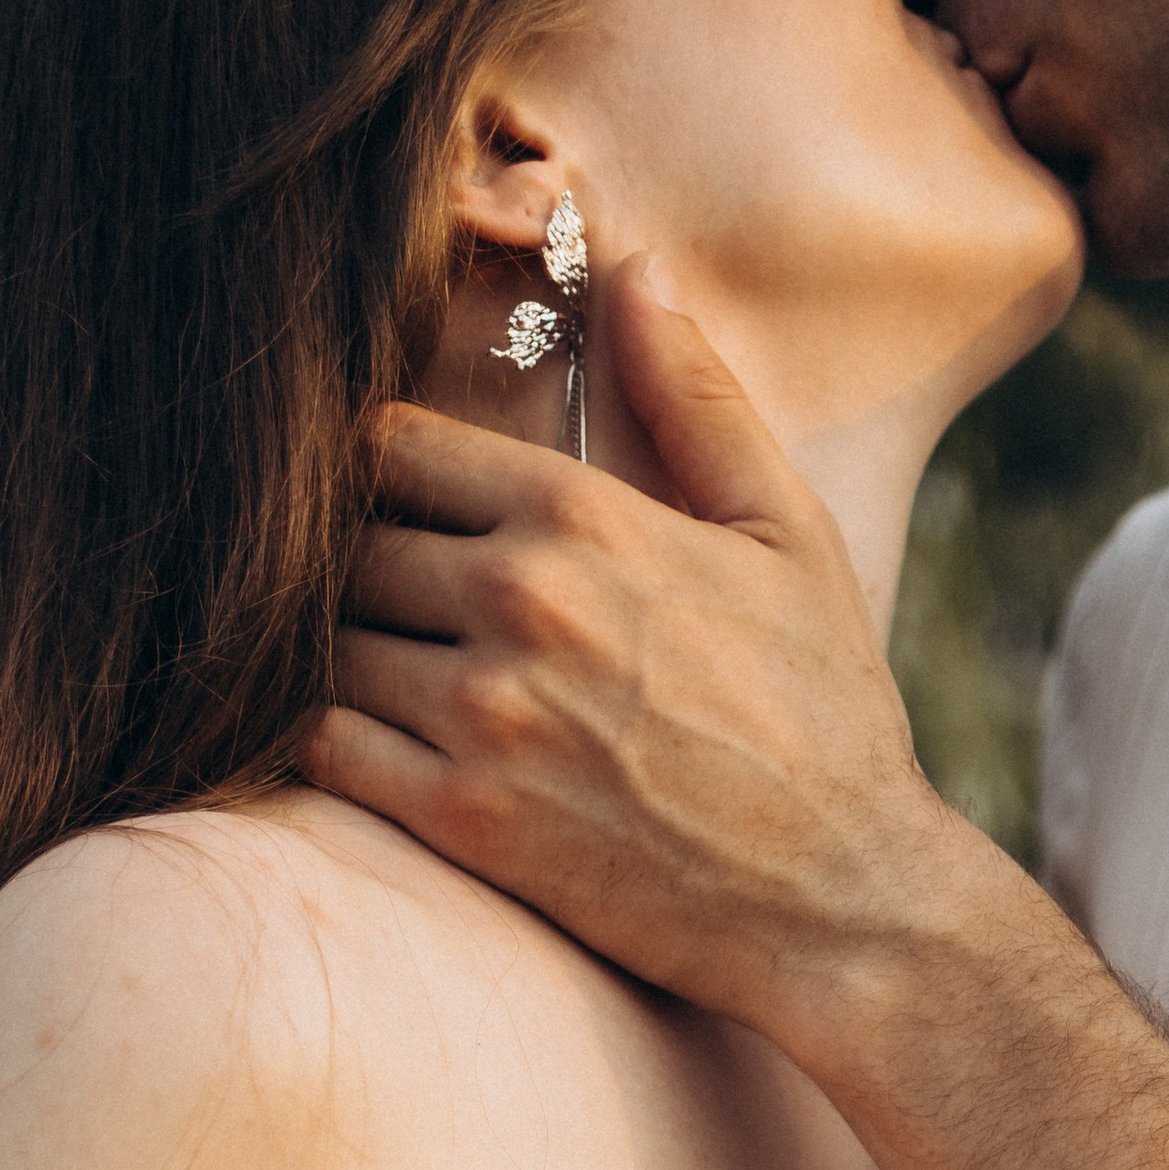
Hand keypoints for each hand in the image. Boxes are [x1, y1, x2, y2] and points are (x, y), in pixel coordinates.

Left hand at [303, 266, 969, 1041]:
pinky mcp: (466, 822)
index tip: (405, 519)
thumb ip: (698, 400)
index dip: (385, 479)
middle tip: (388, 612)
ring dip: (342, 656)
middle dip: (359, 572)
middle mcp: (520, 599)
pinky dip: (325, 740)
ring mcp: (485, 714)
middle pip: (345, 544)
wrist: (843, 900)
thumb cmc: (825, 718)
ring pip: (325, 644)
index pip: (393, 446)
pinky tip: (370, 745)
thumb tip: (635, 268)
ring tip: (380, 678)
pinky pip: (325, 748)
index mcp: (582, 514)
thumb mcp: (788, 537)